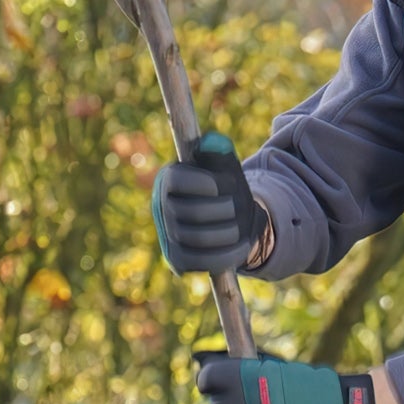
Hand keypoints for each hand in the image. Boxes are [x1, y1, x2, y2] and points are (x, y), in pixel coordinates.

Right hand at [151, 132, 268, 274]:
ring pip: (200, 239)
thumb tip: (214, 142)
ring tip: (239, 227)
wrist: (230, 222)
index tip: (226, 184)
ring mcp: (167, 236)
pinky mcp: (178, 261)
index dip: (206, 183)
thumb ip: (220, 151)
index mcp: (168, 178)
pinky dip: (229, 254)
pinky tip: (243, 245)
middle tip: (235, 207)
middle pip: (194, 212)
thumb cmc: (227, 190)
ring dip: (229, 232)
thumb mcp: (225, 167)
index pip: (179, 180)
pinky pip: (205, 261)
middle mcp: (161, 207)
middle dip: (224, 209)